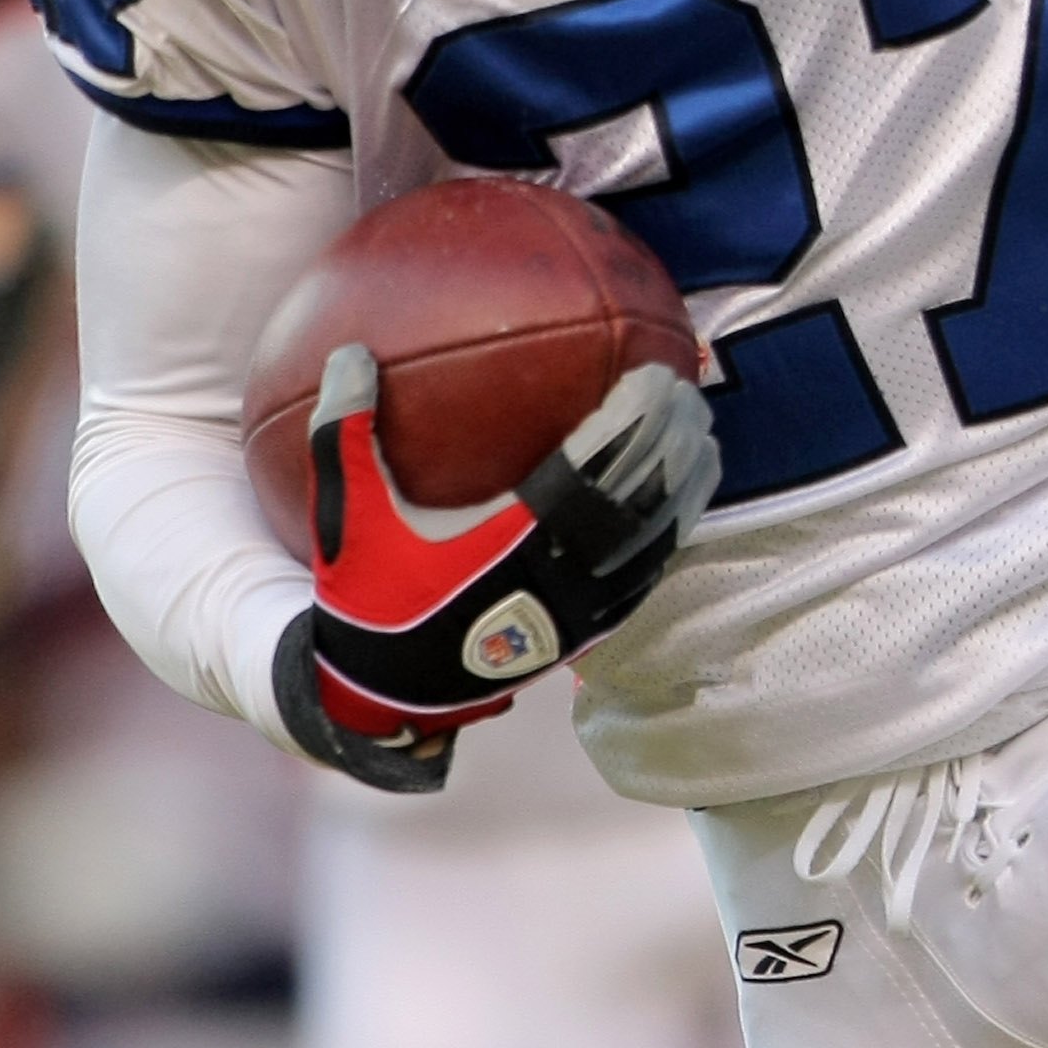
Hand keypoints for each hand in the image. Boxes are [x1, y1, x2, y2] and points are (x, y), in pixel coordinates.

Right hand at [273, 341, 717, 789]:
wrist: (379, 695)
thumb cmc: (366, 596)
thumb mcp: (349, 515)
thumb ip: (346, 433)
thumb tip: (349, 353)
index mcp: (506, 545)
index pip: (588, 474)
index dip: (627, 424)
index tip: (654, 376)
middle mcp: (554, 581)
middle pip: (637, 504)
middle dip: (669, 445)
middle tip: (689, 392)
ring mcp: (576, 616)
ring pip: (651, 546)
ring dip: (683, 489)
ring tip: (702, 436)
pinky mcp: (583, 639)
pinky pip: (644, 582)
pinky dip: (669, 538)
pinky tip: (682, 505)